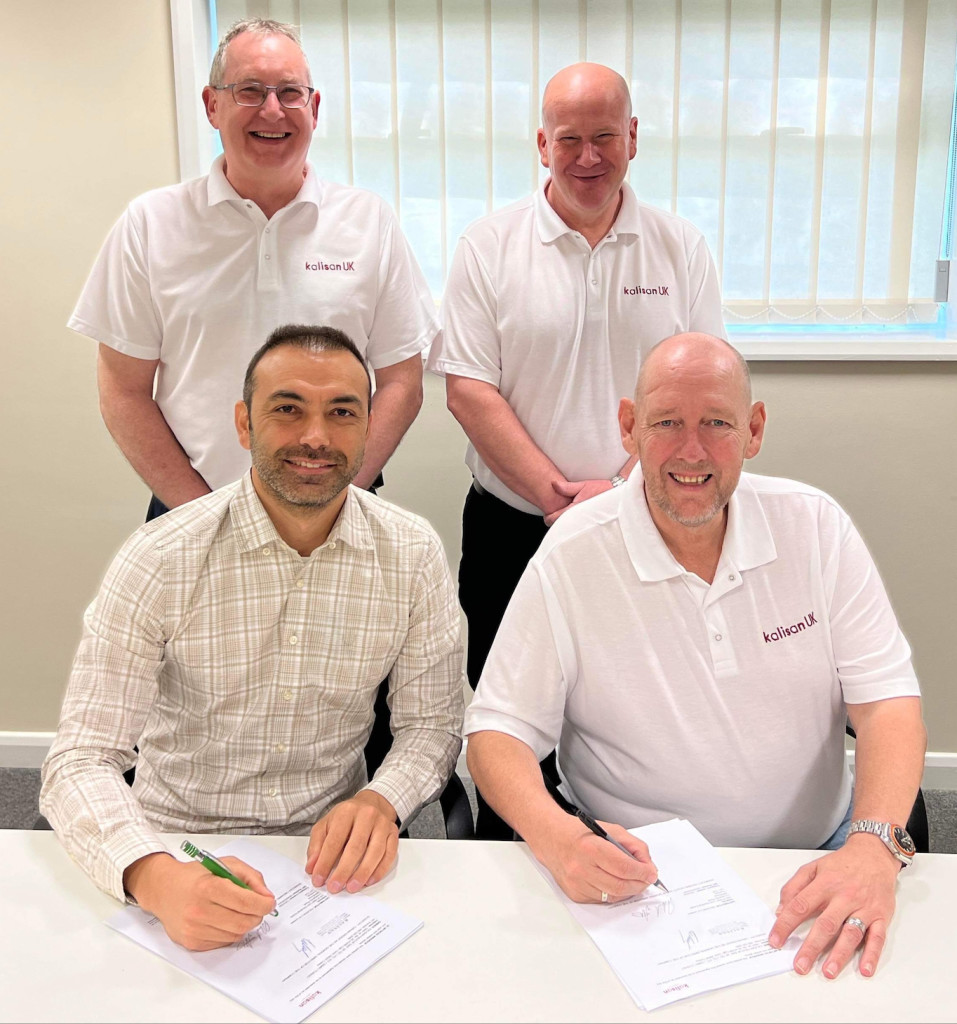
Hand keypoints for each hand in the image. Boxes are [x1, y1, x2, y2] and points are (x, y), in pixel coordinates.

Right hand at [123, 852, 275, 950]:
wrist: (164, 890)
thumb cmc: (196, 876)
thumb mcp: (225, 864)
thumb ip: (250, 877)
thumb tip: (267, 896)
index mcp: (208, 887)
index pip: (245, 901)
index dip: (263, 904)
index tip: (269, 902)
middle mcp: (199, 910)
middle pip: (243, 922)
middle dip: (256, 915)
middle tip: (257, 908)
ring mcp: (194, 929)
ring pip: (235, 934)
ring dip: (244, 924)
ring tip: (237, 911)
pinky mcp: (192, 943)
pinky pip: (223, 942)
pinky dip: (230, 932)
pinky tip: (223, 919)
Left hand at [306, 790, 398, 893]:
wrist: (371, 803)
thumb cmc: (346, 817)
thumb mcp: (326, 824)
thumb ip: (317, 845)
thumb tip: (312, 867)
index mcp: (346, 811)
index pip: (334, 840)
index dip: (325, 862)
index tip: (318, 879)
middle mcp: (367, 815)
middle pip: (356, 847)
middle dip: (344, 870)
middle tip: (335, 886)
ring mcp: (382, 824)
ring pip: (375, 852)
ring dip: (363, 873)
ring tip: (352, 887)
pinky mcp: (393, 833)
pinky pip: (389, 854)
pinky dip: (380, 870)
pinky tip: (369, 880)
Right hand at [539, 816, 659, 902]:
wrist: (553, 839)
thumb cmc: (581, 833)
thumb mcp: (610, 830)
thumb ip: (633, 846)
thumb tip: (648, 866)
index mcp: (591, 848)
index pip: (624, 867)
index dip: (642, 872)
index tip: (652, 873)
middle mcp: (581, 868)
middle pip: (620, 885)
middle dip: (639, 884)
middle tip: (646, 879)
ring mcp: (577, 884)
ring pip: (613, 896)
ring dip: (628, 891)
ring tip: (632, 881)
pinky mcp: (575, 894)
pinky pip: (602, 900)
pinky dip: (613, 893)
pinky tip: (614, 882)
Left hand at [544, 479, 613, 525]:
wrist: (619, 498)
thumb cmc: (602, 491)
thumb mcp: (584, 485)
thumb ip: (567, 487)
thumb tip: (554, 484)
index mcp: (574, 510)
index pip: (553, 519)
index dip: (548, 517)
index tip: (549, 515)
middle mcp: (578, 520)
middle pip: (558, 528)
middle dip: (556, 523)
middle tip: (557, 517)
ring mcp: (584, 527)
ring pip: (567, 532)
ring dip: (565, 527)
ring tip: (568, 520)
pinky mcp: (591, 531)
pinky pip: (577, 533)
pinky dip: (574, 530)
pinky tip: (577, 523)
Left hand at [768, 835, 900, 978]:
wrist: (873, 855)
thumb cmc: (841, 865)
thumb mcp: (813, 867)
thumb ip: (794, 887)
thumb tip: (781, 910)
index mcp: (824, 884)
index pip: (800, 905)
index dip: (786, 923)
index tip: (776, 940)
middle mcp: (844, 897)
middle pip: (826, 924)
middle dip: (811, 946)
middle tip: (800, 965)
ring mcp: (864, 908)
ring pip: (851, 933)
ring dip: (840, 955)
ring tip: (828, 972)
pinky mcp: (881, 917)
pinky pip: (877, 938)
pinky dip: (872, 955)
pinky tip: (865, 969)